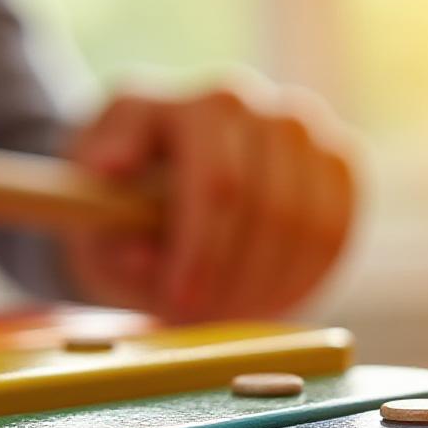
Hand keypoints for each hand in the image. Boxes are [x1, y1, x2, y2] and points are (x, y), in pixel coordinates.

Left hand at [66, 83, 355, 321]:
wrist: (154, 179)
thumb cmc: (118, 203)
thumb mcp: (91, 224)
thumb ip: (110, 239)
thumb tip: (141, 255)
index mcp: (185, 106)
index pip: (219, 183)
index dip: (202, 252)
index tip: (176, 301)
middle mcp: (248, 103)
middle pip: (270, 207)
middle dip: (236, 280)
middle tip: (202, 323)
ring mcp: (298, 128)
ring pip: (308, 226)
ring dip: (268, 287)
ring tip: (226, 315)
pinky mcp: (334, 161)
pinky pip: (335, 233)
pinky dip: (303, 279)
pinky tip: (266, 301)